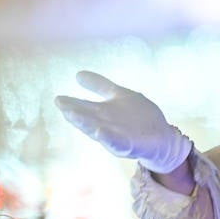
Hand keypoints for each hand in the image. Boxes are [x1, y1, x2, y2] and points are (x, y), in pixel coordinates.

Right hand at [54, 71, 190, 173]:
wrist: (161, 137)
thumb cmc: (137, 118)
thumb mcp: (118, 94)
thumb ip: (99, 85)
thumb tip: (78, 74)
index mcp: (103, 113)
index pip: (85, 107)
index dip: (72, 104)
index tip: (58, 99)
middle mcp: (107, 124)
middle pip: (88, 119)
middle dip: (76, 114)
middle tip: (62, 107)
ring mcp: (118, 134)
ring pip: (98, 129)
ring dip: (86, 125)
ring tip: (74, 116)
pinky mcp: (131, 144)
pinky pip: (118, 142)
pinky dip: (108, 137)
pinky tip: (100, 131)